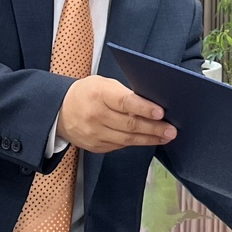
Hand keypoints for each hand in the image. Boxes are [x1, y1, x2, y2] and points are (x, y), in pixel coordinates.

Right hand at [55, 76, 175, 153]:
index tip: (160, 112)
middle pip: (129, 124)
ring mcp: (94, 134)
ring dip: (149, 138)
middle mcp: (95, 116)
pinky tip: (149, 140)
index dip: (144, 108)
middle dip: (154, 128)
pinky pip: (120, 146)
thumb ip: (124, 93)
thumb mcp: (102, 84)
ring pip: (127, 139)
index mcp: (98, 94)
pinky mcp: (96, 147)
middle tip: (171, 129)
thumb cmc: (87, 93)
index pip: (125, 102)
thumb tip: (151, 104)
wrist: (60, 112)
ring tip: (166, 136)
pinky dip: (136, 142)